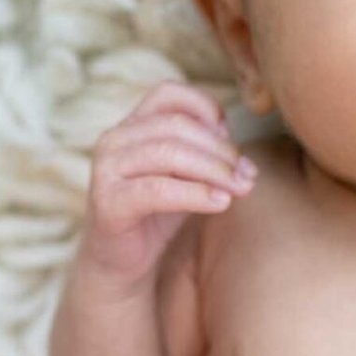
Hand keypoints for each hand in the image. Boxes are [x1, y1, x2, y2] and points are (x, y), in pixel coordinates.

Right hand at [79, 80, 256, 282]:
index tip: (230, 135)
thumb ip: (205, 157)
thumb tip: (240, 155)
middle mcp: (114, 139)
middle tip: (248, 173)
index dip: (204, 107)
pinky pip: (159, 190)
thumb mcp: (184, 176)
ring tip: (241, 188)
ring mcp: (107, 169)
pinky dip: (195, 194)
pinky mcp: (109, 201)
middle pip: (176, 127)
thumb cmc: (156, 214)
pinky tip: (221, 203)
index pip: (169, 94)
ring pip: (168, 154)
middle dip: (220, 149)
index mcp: (131, 125)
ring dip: (213, 170)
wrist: (121, 261)